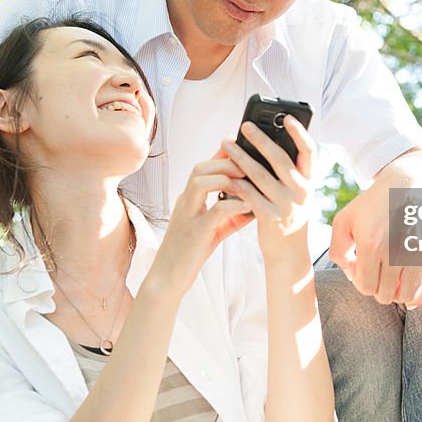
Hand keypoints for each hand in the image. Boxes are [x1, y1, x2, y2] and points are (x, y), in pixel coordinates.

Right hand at [158, 154, 255, 292]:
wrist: (168, 278)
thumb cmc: (190, 252)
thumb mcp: (213, 228)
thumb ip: (230, 214)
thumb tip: (253, 203)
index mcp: (189, 199)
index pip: (203, 168)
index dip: (221, 154)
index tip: (238, 143)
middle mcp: (185, 202)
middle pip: (201, 168)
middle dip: (226, 162)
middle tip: (248, 165)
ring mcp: (188, 215)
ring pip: (202, 182)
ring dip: (227, 178)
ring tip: (247, 182)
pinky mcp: (196, 232)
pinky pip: (215, 211)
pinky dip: (232, 204)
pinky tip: (247, 206)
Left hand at [221, 117, 313, 262]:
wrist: (288, 255)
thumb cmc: (288, 219)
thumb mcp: (296, 196)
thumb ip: (289, 175)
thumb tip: (269, 147)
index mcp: (309, 183)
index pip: (310, 152)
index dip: (300, 133)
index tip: (289, 118)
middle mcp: (301, 192)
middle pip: (280, 159)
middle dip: (261, 139)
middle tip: (246, 125)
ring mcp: (286, 205)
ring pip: (260, 174)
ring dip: (240, 157)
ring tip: (227, 144)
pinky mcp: (270, 218)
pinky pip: (249, 194)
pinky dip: (236, 182)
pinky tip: (224, 173)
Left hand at [329, 157, 421, 307]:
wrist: (409, 184)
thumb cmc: (373, 205)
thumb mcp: (345, 220)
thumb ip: (338, 251)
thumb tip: (352, 276)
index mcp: (371, 244)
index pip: (365, 287)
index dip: (361, 281)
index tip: (362, 267)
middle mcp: (396, 252)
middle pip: (385, 295)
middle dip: (378, 288)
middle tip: (377, 272)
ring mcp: (418, 254)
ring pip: (407, 296)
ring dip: (397, 293)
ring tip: (392, 279)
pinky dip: (421, 299)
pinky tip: (412, 300)